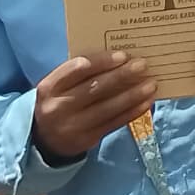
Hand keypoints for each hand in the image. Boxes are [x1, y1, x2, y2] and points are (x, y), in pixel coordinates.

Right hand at [31, 52, 158, 162]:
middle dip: (121, 76)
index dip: (101, 62)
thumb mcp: (58, 86)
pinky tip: (146, 102)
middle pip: (94, 88)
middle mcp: (59, 107)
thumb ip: (79, 73)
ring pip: (107, 108)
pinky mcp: (86, 140)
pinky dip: (132, 111)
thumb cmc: (58, 101)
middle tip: (142, 65)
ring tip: (151, 83)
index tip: (123, 55)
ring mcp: (73, 126)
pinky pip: (114, 123)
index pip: (76, 70)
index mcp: (50, 87)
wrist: (42, 139)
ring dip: (132, 95)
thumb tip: (118, 60)